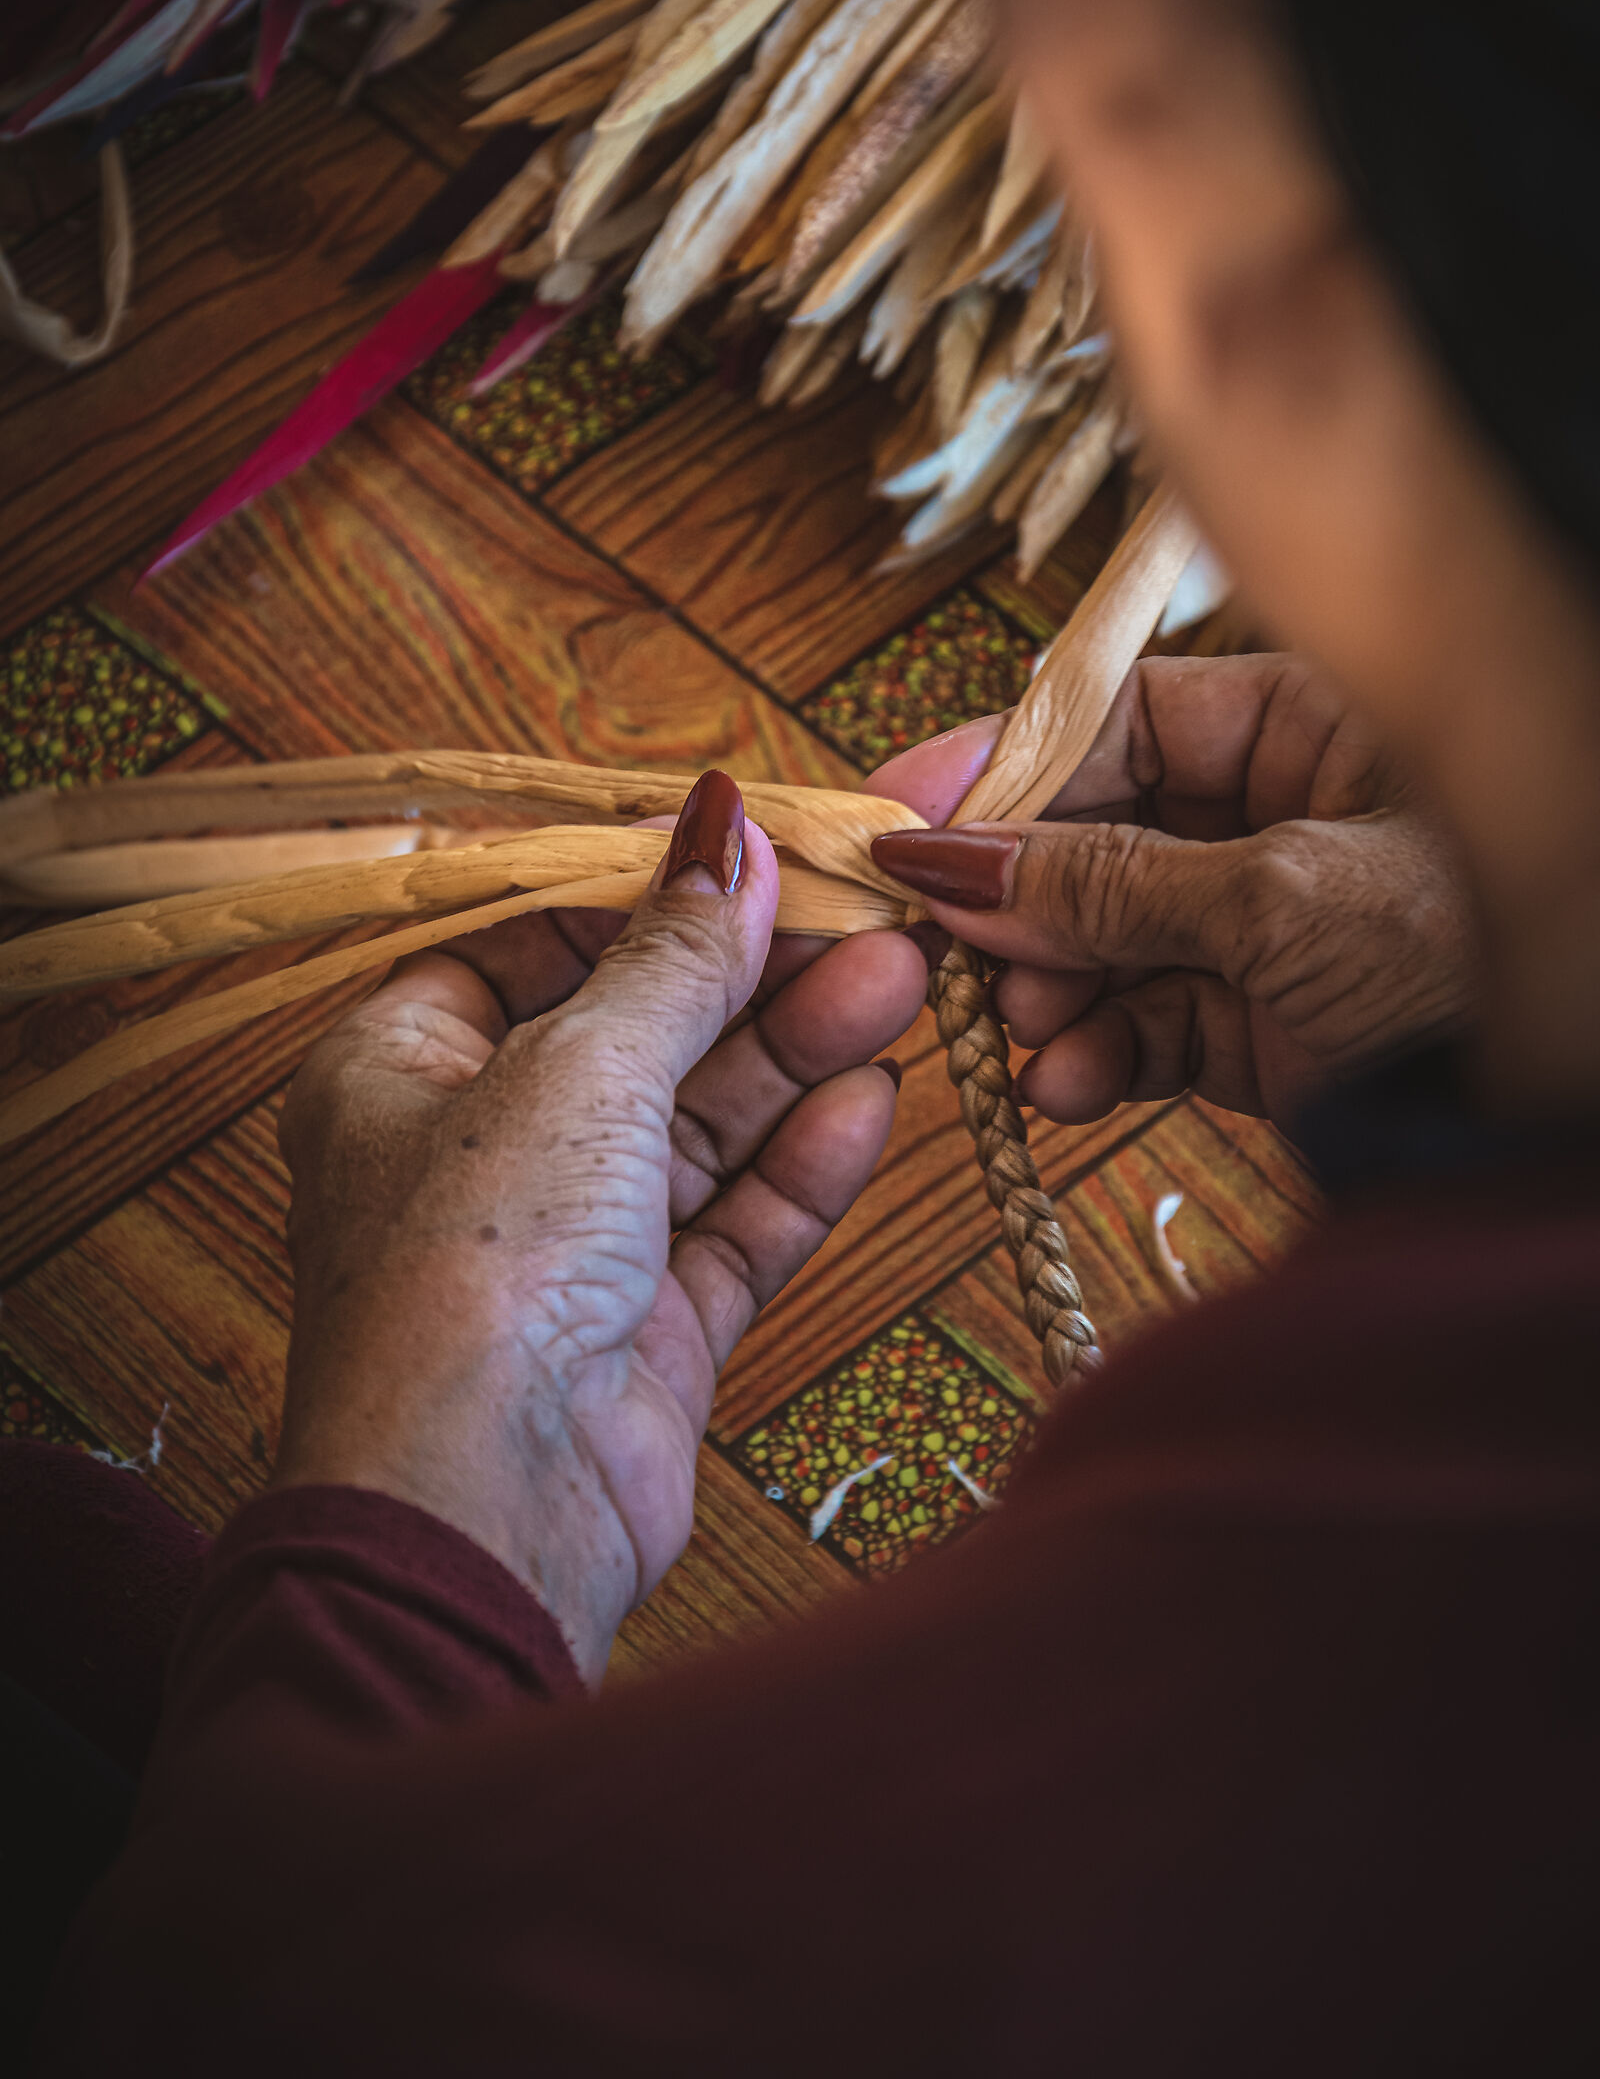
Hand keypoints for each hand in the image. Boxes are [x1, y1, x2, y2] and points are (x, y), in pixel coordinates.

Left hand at [274, 775, 927, 1682]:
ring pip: (702, 1126)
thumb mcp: (578, 1068)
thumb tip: (725, 823)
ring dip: (798, 1057)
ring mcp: (569, 1245)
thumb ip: (671, 955)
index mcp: (402, 1067)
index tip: (758, 850)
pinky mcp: (648, 1327)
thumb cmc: (474, 1266)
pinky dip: (802, 1165)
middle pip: (638, 1032)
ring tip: (902, 982)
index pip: (536, 945)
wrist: (486, 1508)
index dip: (648, 895)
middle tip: (868, 916)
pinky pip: (736, 1222)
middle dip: (753, 977)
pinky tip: (875, 1101)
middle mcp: (480, 1151)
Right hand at [866, 655, 1474, 1128]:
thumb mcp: (1278, 899)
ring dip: (1046, 987)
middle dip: (1019, 896)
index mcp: (1314, 727)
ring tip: (1011, 1021)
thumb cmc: (1481, 955)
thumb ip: (1107, 882)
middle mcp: (1285, 817)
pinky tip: (1061, 1082)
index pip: (1125, 721)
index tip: (909, 816)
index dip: (1011, 768)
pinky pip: (1148, 1028)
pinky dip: (1096, 1058)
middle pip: (1102, 834)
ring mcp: (1270, 927)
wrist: (1573, 1113)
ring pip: (1110, 941)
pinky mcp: (1263, 1031)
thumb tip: (954, 861)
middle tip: (939, 940)